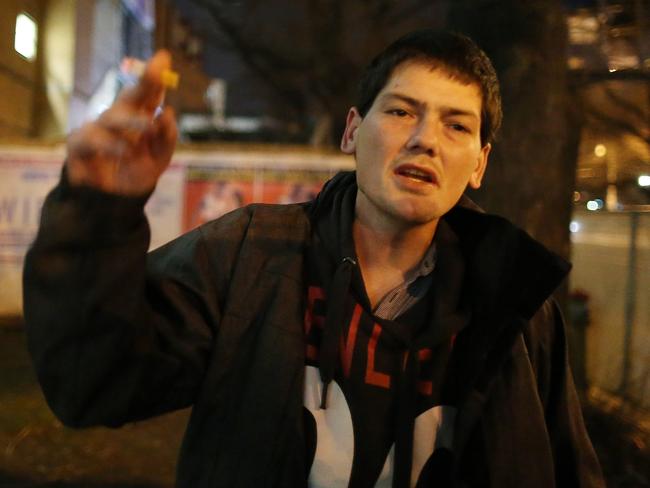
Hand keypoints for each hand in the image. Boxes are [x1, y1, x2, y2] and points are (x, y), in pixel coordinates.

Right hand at [66, 50, 177, 195]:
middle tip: (157, 74)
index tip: (164, 57)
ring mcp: (97, 131)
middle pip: (128, 96)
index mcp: (138, 118)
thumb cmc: (136, 172)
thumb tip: (167, 112)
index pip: (148, 94)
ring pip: (112, 117)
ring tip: (148, 128)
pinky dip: (106, 145)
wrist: (114, 203)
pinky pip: (89, 139)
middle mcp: (117, 119)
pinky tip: (121, 152)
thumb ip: (167, 139)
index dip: (154, 76)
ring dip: (132, 122)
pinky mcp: (78, 147)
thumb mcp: (159, 159)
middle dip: (143, 83)